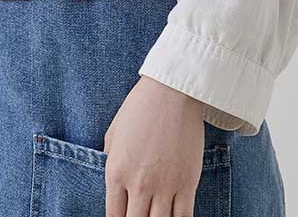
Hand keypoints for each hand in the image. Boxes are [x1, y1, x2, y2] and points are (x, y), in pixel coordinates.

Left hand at [103, 76, 204, 216]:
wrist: (171, 92)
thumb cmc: (139, 107)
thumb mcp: (114, 132)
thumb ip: (110, 159)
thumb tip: (113, 179)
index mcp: (116, 171)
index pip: (114, 215)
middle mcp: (138, 184)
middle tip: (138, 216)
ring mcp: (164, 186)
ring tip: (154, 216)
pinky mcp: (187, 184)